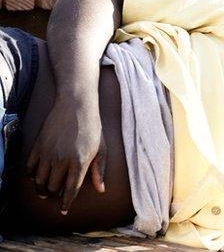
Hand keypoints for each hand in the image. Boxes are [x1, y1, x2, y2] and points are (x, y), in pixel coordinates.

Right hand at [26, 96, 106, 212]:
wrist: (76, 105)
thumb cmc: (92, 127)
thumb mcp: (101, 148)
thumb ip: (99, 170)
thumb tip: (100, 189)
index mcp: (80, 163)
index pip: (71, 190)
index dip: (66, 203)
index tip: (64, 210)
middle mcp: (62, 161)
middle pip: (53, 187)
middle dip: (54, 195)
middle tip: (56, 196)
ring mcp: (48, 154)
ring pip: (39, 181)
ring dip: (41, 189)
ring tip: (44, 191)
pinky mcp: (38, 146)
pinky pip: (29, 168)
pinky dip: (31, 176)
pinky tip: (36, 176)